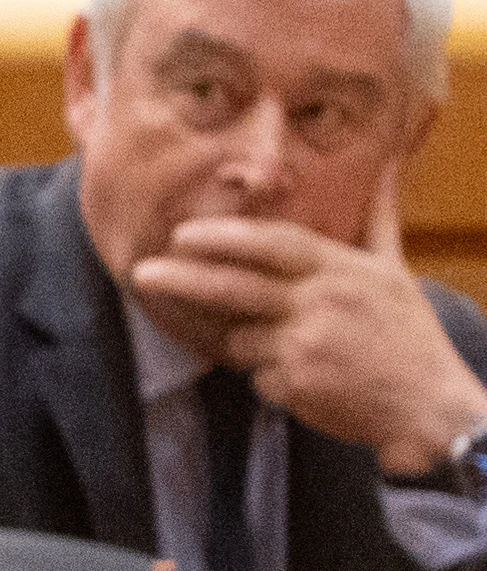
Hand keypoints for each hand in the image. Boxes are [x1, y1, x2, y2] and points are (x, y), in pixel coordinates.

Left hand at [125, 166, 486, 471]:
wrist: (430, 406)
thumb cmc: (408, 334)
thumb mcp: (396, 271)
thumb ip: (377, 219)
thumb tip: (385, 165)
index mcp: (341, 270)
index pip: (275, 244)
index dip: (226, 237)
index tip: (182, 234)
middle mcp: (320, 303)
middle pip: (235, 287)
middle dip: (183, 279)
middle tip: (140, 272)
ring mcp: (305, 345)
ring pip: (240, 338)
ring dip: (253, 345)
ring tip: (304, 350)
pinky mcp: (295, 384)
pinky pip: (257, 377)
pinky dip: (272, 378)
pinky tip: (311, 381)